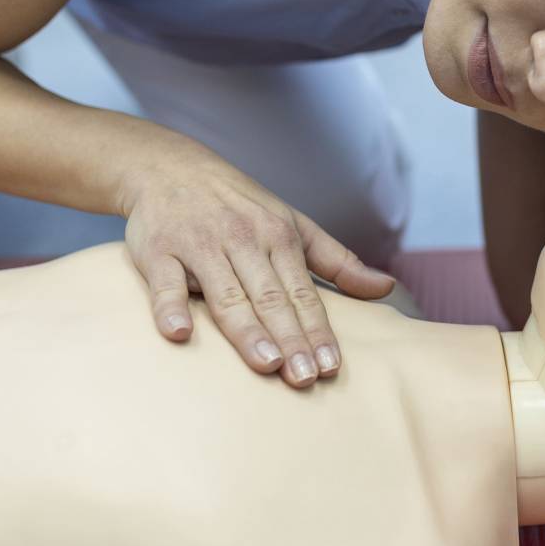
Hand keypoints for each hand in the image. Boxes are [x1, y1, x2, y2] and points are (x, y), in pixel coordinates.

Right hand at [120, 144, 395, 386]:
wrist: (168, 166)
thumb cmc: (240, 205)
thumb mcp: (294, 224)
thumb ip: (338, 261)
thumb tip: (387, 288)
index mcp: (278, 237)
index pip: (303, 293)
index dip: (318, 331)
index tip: (331, 367)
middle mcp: (242, 241)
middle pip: (270, 298)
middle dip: (290, 339)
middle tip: (305, 378)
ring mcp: (199, 246)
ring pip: (227, 294)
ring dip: (246, 330)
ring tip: (266, 365)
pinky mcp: (157, 251)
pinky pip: (165, 282)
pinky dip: (170, 306)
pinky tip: (179, 333)